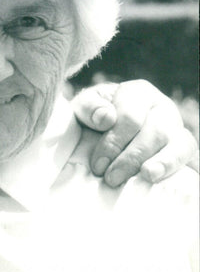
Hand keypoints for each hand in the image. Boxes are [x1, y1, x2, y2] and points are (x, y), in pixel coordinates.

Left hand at [71, 80, 198, 186]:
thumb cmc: (95, 115)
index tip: (98, 165)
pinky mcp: (183, 145)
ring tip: (146, 176)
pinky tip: (159, 178)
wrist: (105, 126)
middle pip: (155, 132)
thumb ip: (90, 108)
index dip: (114, 142)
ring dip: (161, 163)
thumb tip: (106, 118)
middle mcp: (161, 106)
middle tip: (111, 178)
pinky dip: (174, 166)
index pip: (130, 117)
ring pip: (178, 143)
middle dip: (131, 158)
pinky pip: (186, 154)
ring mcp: (175, 126)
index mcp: (137, 92)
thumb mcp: (84, 106)